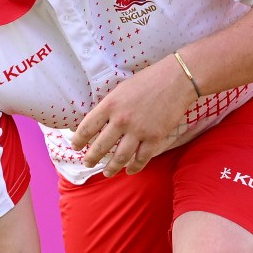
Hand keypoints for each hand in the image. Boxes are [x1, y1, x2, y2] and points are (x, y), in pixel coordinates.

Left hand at [71, 55, 194, 175]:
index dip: (78, 140)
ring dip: (111, 168)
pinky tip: (129, 170)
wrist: (177, 79)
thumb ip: (109, 106)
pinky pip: (141, 159)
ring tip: (106, 173)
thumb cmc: (148, 80)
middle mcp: (121, 119)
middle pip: (100, 147)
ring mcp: (139, 130)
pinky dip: (134, 168)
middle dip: (91, 158)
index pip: (87, 127)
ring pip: (120, 157)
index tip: (75, 147)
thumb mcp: (121, 89)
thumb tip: (97, 121)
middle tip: (87, 163)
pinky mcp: (155, 137)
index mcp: (110, 104)